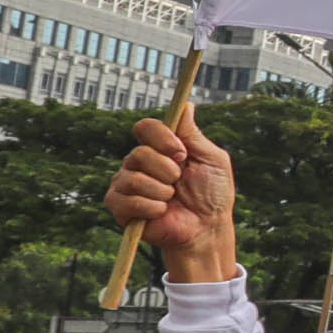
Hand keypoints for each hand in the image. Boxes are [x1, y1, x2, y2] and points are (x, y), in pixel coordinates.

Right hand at [107, 106, 239, 282]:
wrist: (207, 228)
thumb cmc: (213, 194)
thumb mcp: (211, 159)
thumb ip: (193, 135)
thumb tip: (185, 104)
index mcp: (159, 149)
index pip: (144, 127)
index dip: (161, 138)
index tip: (181, 153)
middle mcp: (139, 163)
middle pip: (138, 154)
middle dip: (167, 171)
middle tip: (180, 182)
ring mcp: (126, 184)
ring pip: (132, 178)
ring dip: (161, 191)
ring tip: (172, 200)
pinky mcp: (120, 207)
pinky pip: (126, 200)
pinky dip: (151, 207)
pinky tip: (162, 212)